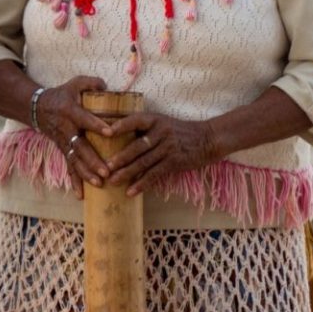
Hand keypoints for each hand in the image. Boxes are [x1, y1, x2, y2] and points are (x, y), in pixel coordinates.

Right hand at [34, 76, 115, 197]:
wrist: (38, 108)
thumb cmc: (62, 95)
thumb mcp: (74, 83)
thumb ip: (91, 83)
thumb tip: (107, 86)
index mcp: (71, 111)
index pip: (84, 118)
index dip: (96, 124)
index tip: (110, 132)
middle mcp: (66, 129)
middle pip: (80, 146)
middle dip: (93, 160)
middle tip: (106, 171)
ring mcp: (63, 142)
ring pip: (74, 160)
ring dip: (86, 173)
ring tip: (99, 183)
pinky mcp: (62, 150)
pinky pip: (68, 167)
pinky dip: (74, 181)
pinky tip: (81, 195)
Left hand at [104, 112, 219, 196]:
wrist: (208, 139)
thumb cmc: (178, 131)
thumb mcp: (161, 122)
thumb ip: (142, 127)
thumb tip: (114, 133)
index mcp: (154, 120)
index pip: (135, 120)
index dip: (121, 126)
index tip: (106, 133)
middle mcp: (161, 132)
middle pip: (137, 146)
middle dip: (120, 158)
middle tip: (105, 167)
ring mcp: (168, 148)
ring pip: (144, 162)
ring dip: (127, 173)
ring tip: (113, 181)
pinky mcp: (174, 162)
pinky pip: (155, 174)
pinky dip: (142, 184)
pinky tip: (131, 191)